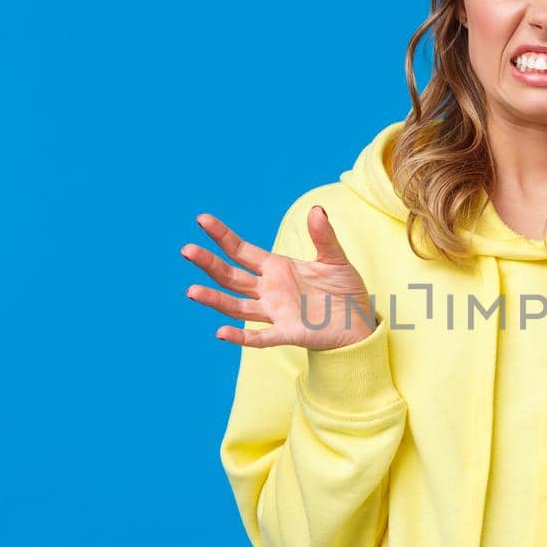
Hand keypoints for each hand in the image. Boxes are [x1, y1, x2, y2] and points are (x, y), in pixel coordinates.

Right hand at [182, 206, 376, 349]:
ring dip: (215, 299)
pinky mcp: (288, 333)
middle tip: (186, 250)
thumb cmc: (344, 291)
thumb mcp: (335, 259)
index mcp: (276, 267)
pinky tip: (221, 333)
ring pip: (237, 306)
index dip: (222, 236)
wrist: (359, 323)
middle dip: (209, 263)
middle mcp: (269, 289)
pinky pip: (260, 337)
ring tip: (191, 291)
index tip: (202, 220)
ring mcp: (275, 312)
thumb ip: (324, 237)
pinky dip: (241, 336)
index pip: (241, 250)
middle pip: (231, 276)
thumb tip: (316, 209)